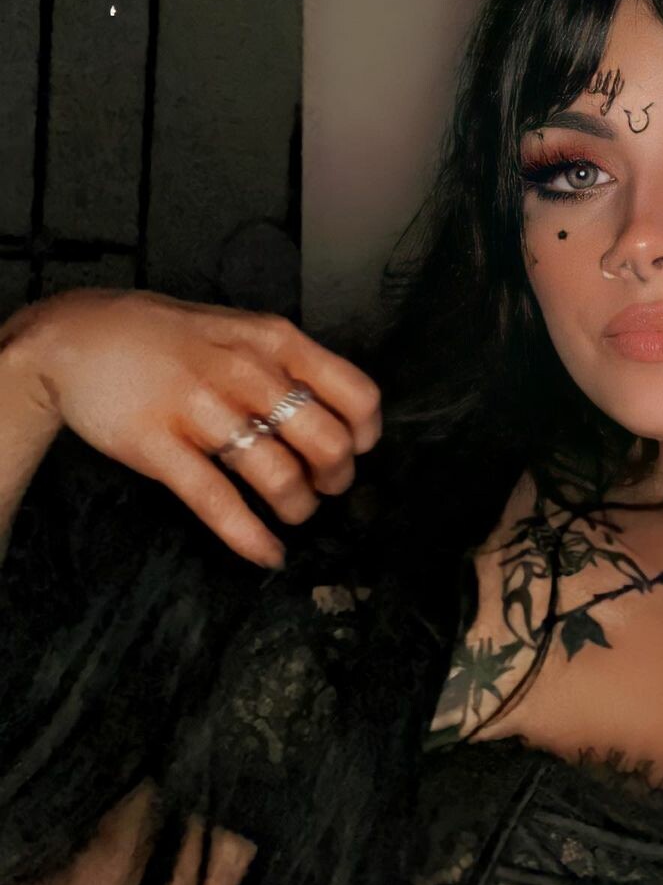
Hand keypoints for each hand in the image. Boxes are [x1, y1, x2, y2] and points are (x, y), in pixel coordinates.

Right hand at [17, 289, 380, 567]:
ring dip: (297, 508)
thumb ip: (288, 366)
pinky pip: (218, 502)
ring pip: (279, 477)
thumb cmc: (167, 338)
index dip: (364, 435)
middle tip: (323, 486)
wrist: (76, 337)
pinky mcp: (160, 447)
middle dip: (335, 478)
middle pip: (327, 443)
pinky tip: (268, 553)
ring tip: (292, 511)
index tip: (355, 450)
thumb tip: (340, 417)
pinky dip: (251, 538)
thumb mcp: (239, 331)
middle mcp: (246, 373)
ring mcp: (202, 410)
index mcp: (275, 341)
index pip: (356, 394)